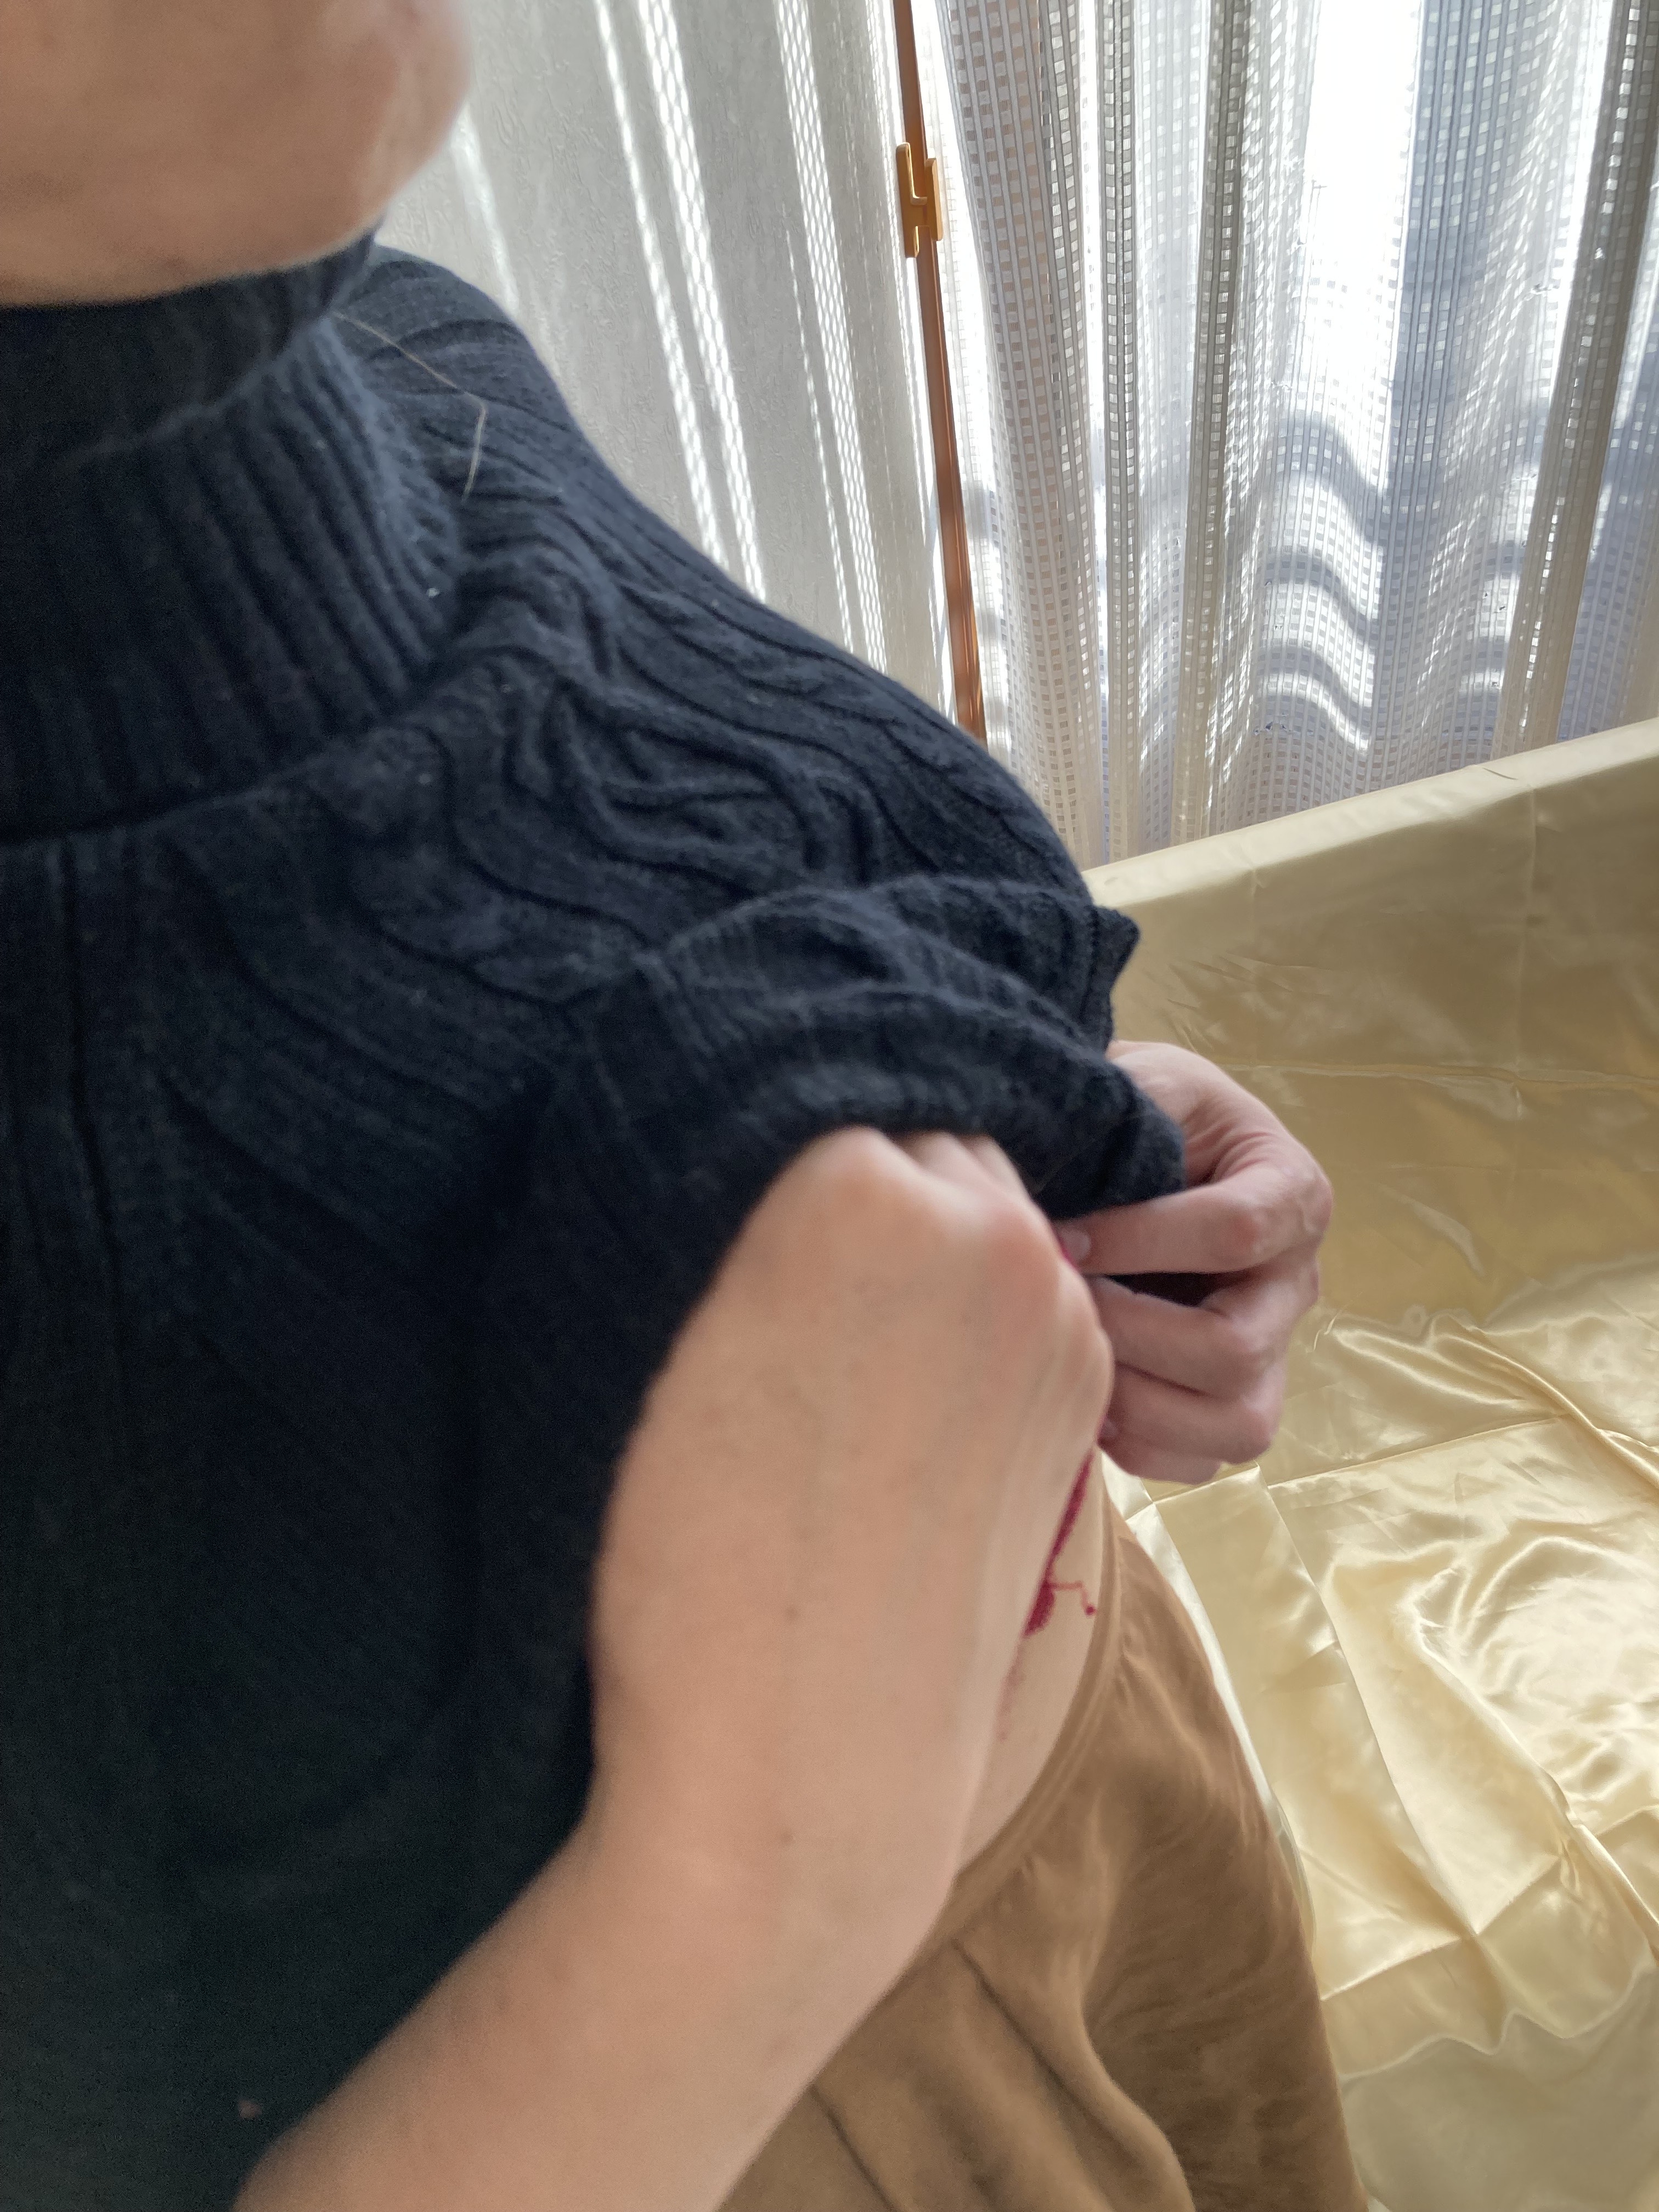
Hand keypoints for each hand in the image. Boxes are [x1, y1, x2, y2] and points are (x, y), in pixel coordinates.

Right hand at [238, 1143, 1111, 2211]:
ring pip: (980, 1202)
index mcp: (845, 1180)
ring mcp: (1054, 1306)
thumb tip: (743, 1125)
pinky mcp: (1087, 1384)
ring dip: (922, 1229)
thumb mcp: (640, 1329)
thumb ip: (698, 1189)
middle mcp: (979, 1218)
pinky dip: (975, 1302)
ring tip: (845, 1327)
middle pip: (910, 1124)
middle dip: (853, 1159)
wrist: (799, 1756)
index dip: (764, 1108)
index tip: (726, 1145)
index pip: (810, 1067)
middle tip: (783, 1243)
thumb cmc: (668, 1553)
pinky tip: (905, 1387)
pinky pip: (1027, 1288)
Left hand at [1057, 1042, 1331, 1487]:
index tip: (1060, 1237)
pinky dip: (1137, 1445)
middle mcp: (1294, 1284)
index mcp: (1292, 1194)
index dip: (1139, 1241)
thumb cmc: (1145, 1114)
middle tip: (1059, 1306)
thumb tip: (1051, 1178)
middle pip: (1237, 1349)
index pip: (1237, 1232)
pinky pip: (1200, 1461)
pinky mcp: (1230, 1404)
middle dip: (1131, 1334)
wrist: (1142, 1149)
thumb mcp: (1147, 1082)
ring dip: (1137, 1402)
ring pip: (1237, 1424)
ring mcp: (1270, 1353)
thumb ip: (1125, 1109)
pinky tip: (1086, 1397)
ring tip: (1073, 1358)